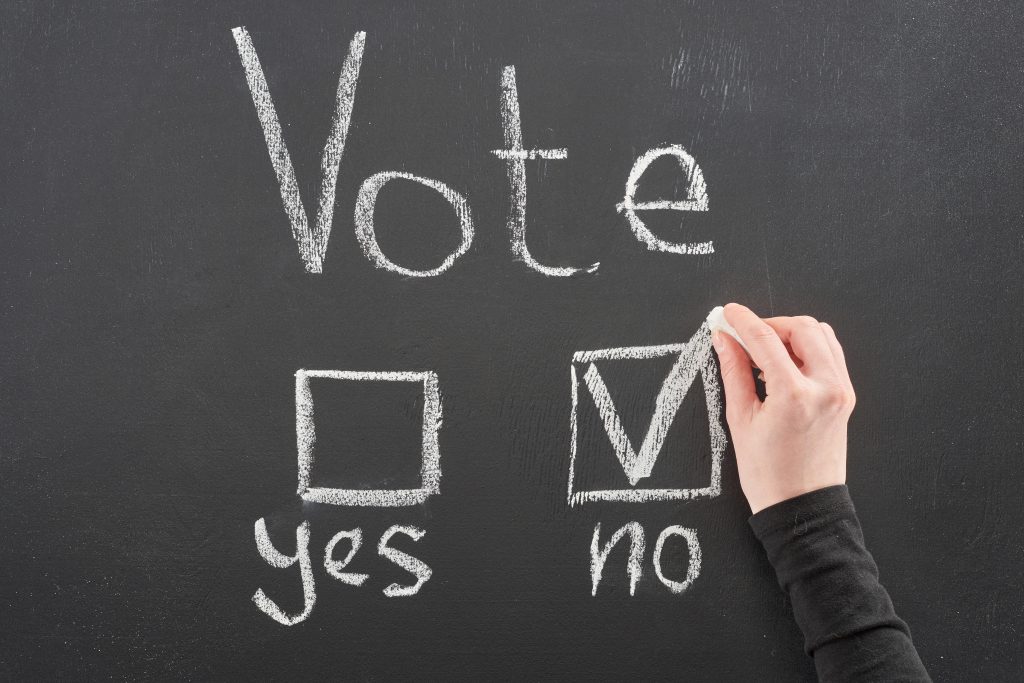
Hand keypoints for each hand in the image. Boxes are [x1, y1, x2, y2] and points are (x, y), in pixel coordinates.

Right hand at [712, 303, 855, 513]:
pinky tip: (784, 362)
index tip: (728, 313)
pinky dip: (806, 348)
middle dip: (771, 324)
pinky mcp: (845, 397)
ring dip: (791, 333)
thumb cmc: (768, 473)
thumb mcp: (740, 419)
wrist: (802, 506)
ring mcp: (841, 391)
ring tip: (764, 349)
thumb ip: (734, 372)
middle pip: (802, 328)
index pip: (766, 340)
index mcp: (794, 395)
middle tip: (745, 334)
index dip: (744, 321)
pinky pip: (830, 355)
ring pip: (821, 336)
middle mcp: (826, 388)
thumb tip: (724, 339)